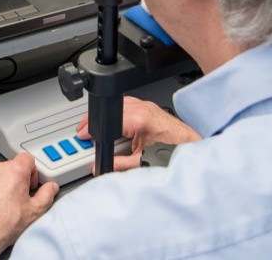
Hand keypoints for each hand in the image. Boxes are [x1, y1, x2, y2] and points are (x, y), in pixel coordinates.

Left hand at [0, 152, 58, 255]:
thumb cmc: (4, 224)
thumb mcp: (35, 211)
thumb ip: (47, 194)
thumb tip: (51, 188)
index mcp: (15, 171)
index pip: (28, 159)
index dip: (33, 172)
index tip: (31, 184)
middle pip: (13, 166)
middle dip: (18, 179)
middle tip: (20, 197)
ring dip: (3, 184)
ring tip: (5, 204)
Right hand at [76, 96, 199, 171]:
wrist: (188, 145)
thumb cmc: (170, 150)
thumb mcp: (140, 162)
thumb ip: (118, 164)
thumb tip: (100, 166)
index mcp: (138, 120)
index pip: (107, 120)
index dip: (91, 128)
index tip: (83, 135)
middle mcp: (142, 109)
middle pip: (109, 110)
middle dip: (94, 120)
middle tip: (85, 132)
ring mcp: (146, 105)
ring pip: (117, 104)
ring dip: (106, 114)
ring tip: (98, 127)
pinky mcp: (149, 106)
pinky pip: (127, 104)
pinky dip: (118, 111)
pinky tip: (114, 121)